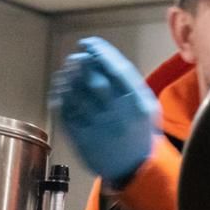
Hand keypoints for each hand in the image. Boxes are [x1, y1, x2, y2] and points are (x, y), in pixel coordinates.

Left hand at [49, 37, 158, 183]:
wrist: (134, 167)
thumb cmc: (140, 130)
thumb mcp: (148, 106)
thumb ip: (131, 84)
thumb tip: (105, 57)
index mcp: (138, 105)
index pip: (118, 71)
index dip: (101, 53)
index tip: (90, 42)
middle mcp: (118, 115)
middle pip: (95, 81)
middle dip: (83, 63)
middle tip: (78, 56)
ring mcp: (98, 127)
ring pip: (77, 95)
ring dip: (69, 77)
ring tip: (69, 69)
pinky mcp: (81, 137)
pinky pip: (66, 111)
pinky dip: (61, 95)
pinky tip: (61, 87)